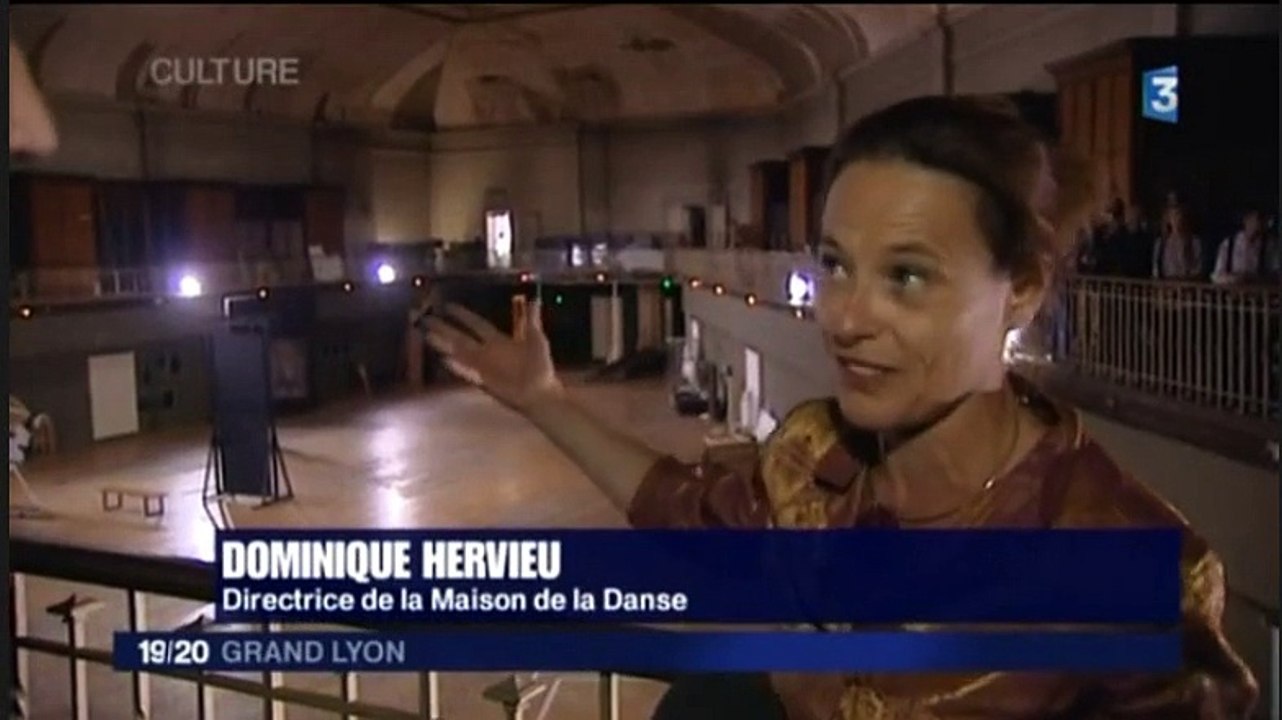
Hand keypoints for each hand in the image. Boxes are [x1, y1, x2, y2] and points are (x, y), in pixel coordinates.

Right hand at [424, 302, 563, 411]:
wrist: (541, 392)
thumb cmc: (540, 365)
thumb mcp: (536, 339)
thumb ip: (532, 321)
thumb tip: (535, 299)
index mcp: (498, 340)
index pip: (476, 325)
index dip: (463, 316)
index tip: (448, 306)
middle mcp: (487, 352)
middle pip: (461, 338)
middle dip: (444, 329)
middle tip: (427, 319)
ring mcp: (483, 367)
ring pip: (459, 353)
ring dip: (444, 345)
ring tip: (427, 336)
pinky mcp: (483, 382)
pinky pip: (466, 373)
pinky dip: (456, 367)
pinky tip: (445, 361)